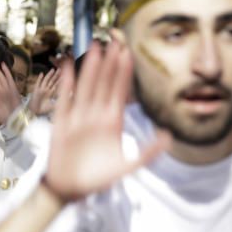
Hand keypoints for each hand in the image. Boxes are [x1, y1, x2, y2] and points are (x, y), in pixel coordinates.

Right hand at [29, 67, 60, 116]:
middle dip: (55, 75)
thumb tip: (70, 96)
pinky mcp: (35, 91)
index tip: (64, 75)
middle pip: (51, 81)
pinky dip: (39, 79)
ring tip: (53, 69)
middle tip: (59, 69)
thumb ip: (61, 101)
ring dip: (49, 75)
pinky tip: (42, 74)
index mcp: (50, 93)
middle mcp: (45, 90)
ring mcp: (40, 90)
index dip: (59, 80)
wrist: (34, 113)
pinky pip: (37, 84)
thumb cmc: (43, 110)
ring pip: (45, 81)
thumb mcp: (55, 106)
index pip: (56, 85)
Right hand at [44, 42, 169, 202]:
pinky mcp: (62, 123)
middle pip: (104, 84)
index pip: (120, 93)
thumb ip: (148, 152)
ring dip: (91, 68)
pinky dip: (66, 83)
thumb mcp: (128, 168)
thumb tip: (169, 136)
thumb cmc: (97, 180)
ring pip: (87, 87)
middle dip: (109, 63)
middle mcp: (96, 116)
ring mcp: (78, 118)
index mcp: (112, 123)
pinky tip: (68, 66)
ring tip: (95, 47)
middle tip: (115, 41)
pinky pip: (65, 99)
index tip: (129, 54)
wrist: (70, 191)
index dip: (124, 74)